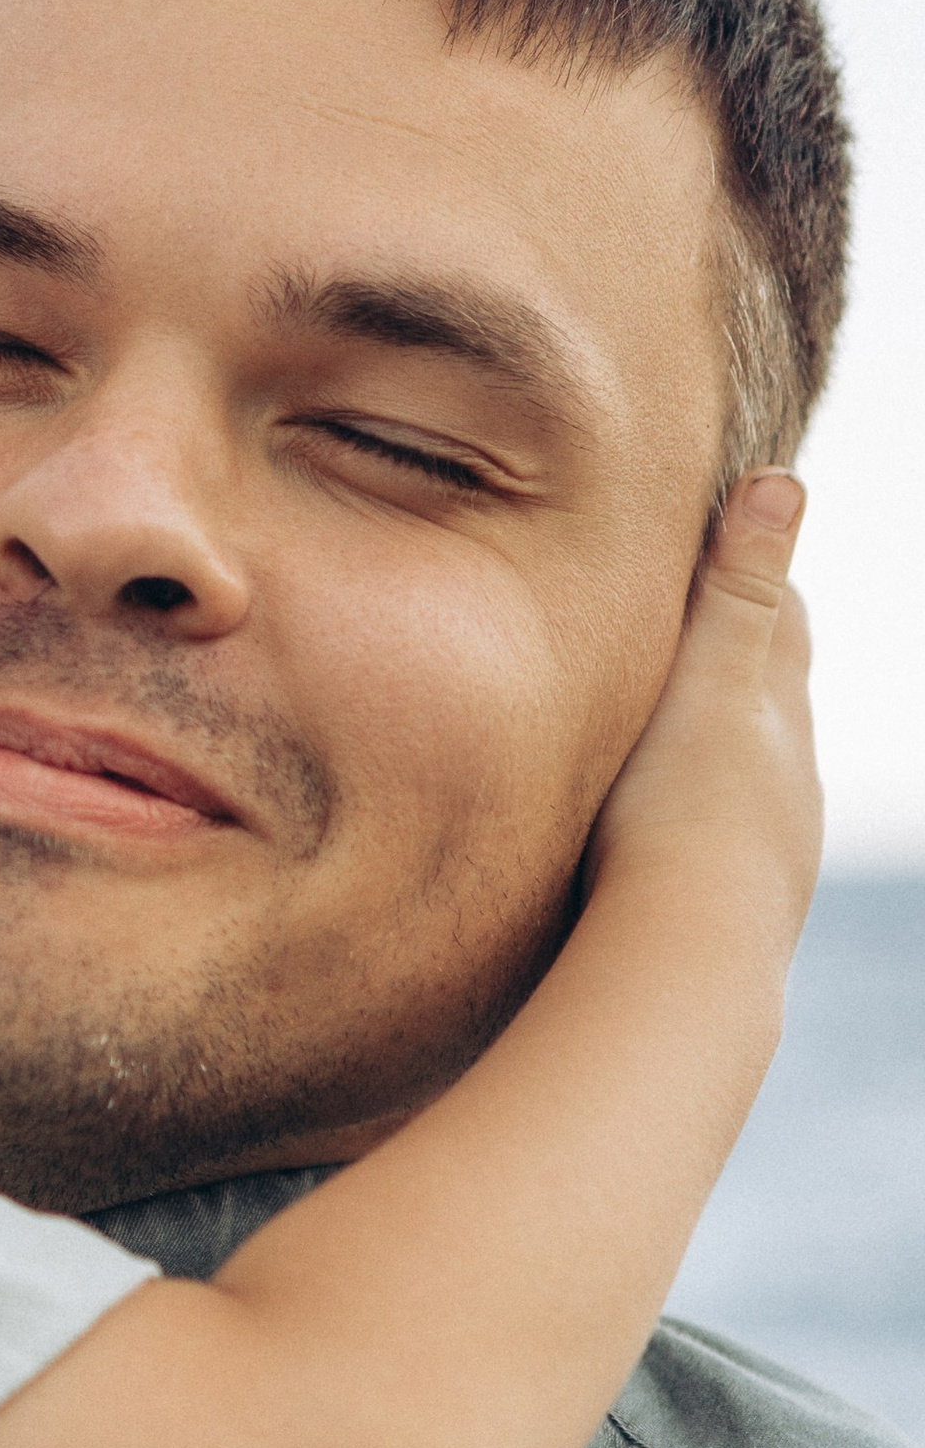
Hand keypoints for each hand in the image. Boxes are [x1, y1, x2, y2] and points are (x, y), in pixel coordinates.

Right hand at [584, 473, 821, 943]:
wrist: (685, 964)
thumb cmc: (684, 814)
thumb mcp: (709, 678)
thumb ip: (739, 588)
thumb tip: (785, 483)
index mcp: (779, 713)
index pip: (778, 620)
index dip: (749, 580)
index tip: (714, 547)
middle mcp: (788, 781)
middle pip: (768, 702)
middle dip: (736, 665)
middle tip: (689, 636)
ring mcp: (767, 851)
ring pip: (745, 779)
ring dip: (713, 753)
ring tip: (667, 741)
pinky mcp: (731, 911)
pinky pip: (716, 845)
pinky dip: (694, 820)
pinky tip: (659, 841)